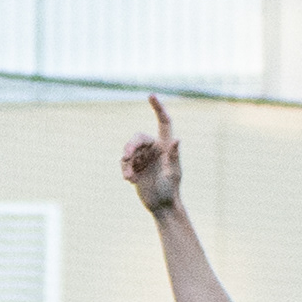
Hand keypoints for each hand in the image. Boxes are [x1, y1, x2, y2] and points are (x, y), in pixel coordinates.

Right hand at [121, 95, 181, 214]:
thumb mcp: (173, 173)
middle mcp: (155, 148)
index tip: (151, 95)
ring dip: (125, 162)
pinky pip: (124, 163)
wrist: (161, 205)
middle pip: (138, 138)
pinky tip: (130, 181)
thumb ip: (174, 156)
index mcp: (166, 145)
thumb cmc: (171, 190)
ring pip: (128, 151)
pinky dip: (125, 170)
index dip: (158, 108)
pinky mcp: (135, 167)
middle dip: (130, 145)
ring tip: (129, 177)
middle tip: (125, 156)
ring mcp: (144, 158)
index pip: (163, 122)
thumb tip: (177, 139)